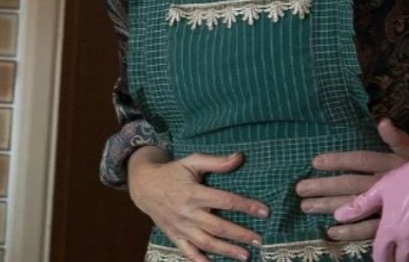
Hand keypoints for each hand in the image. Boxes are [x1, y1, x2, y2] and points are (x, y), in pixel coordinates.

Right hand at [127, 148, 269, 261]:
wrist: (144, 186)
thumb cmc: (172, 172)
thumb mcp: (193, 161)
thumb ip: (216, 162)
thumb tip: (240, 157)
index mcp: (194, 193)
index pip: (225, 201)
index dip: (246, 206)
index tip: (264, 212)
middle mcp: (187, 213)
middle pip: (218, 227)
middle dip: (240, 234)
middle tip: (259, 240)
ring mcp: (180, 227)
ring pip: (206, 242)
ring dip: (226, 250)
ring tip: (245, 256)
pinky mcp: (174, 236)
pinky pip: (187, 252)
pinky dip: (200, 261)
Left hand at [295, 119, 408, 242]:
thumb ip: (396, 137)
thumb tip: (383, 121)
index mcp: (389, 165)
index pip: (359, 160)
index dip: (337, 160)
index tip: (315, 161)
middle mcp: (384, 185)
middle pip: (349, 184)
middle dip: (322, 186)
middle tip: (300, 189)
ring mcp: (386, 206)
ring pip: (353, 207)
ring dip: (327, 207)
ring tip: (306, 207)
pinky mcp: (391, 225)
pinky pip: (367, 230)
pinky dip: (349, 232)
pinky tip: (331, 231)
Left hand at [333, 153, 408, 261]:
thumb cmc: (408, 178)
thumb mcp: (382, 189)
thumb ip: (360, 206)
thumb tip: (337, 216)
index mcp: (388, 231)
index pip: (381, 257)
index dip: (383, 259)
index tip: (386, 257)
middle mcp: (406, 241)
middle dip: (401, 260)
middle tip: (404, 255)